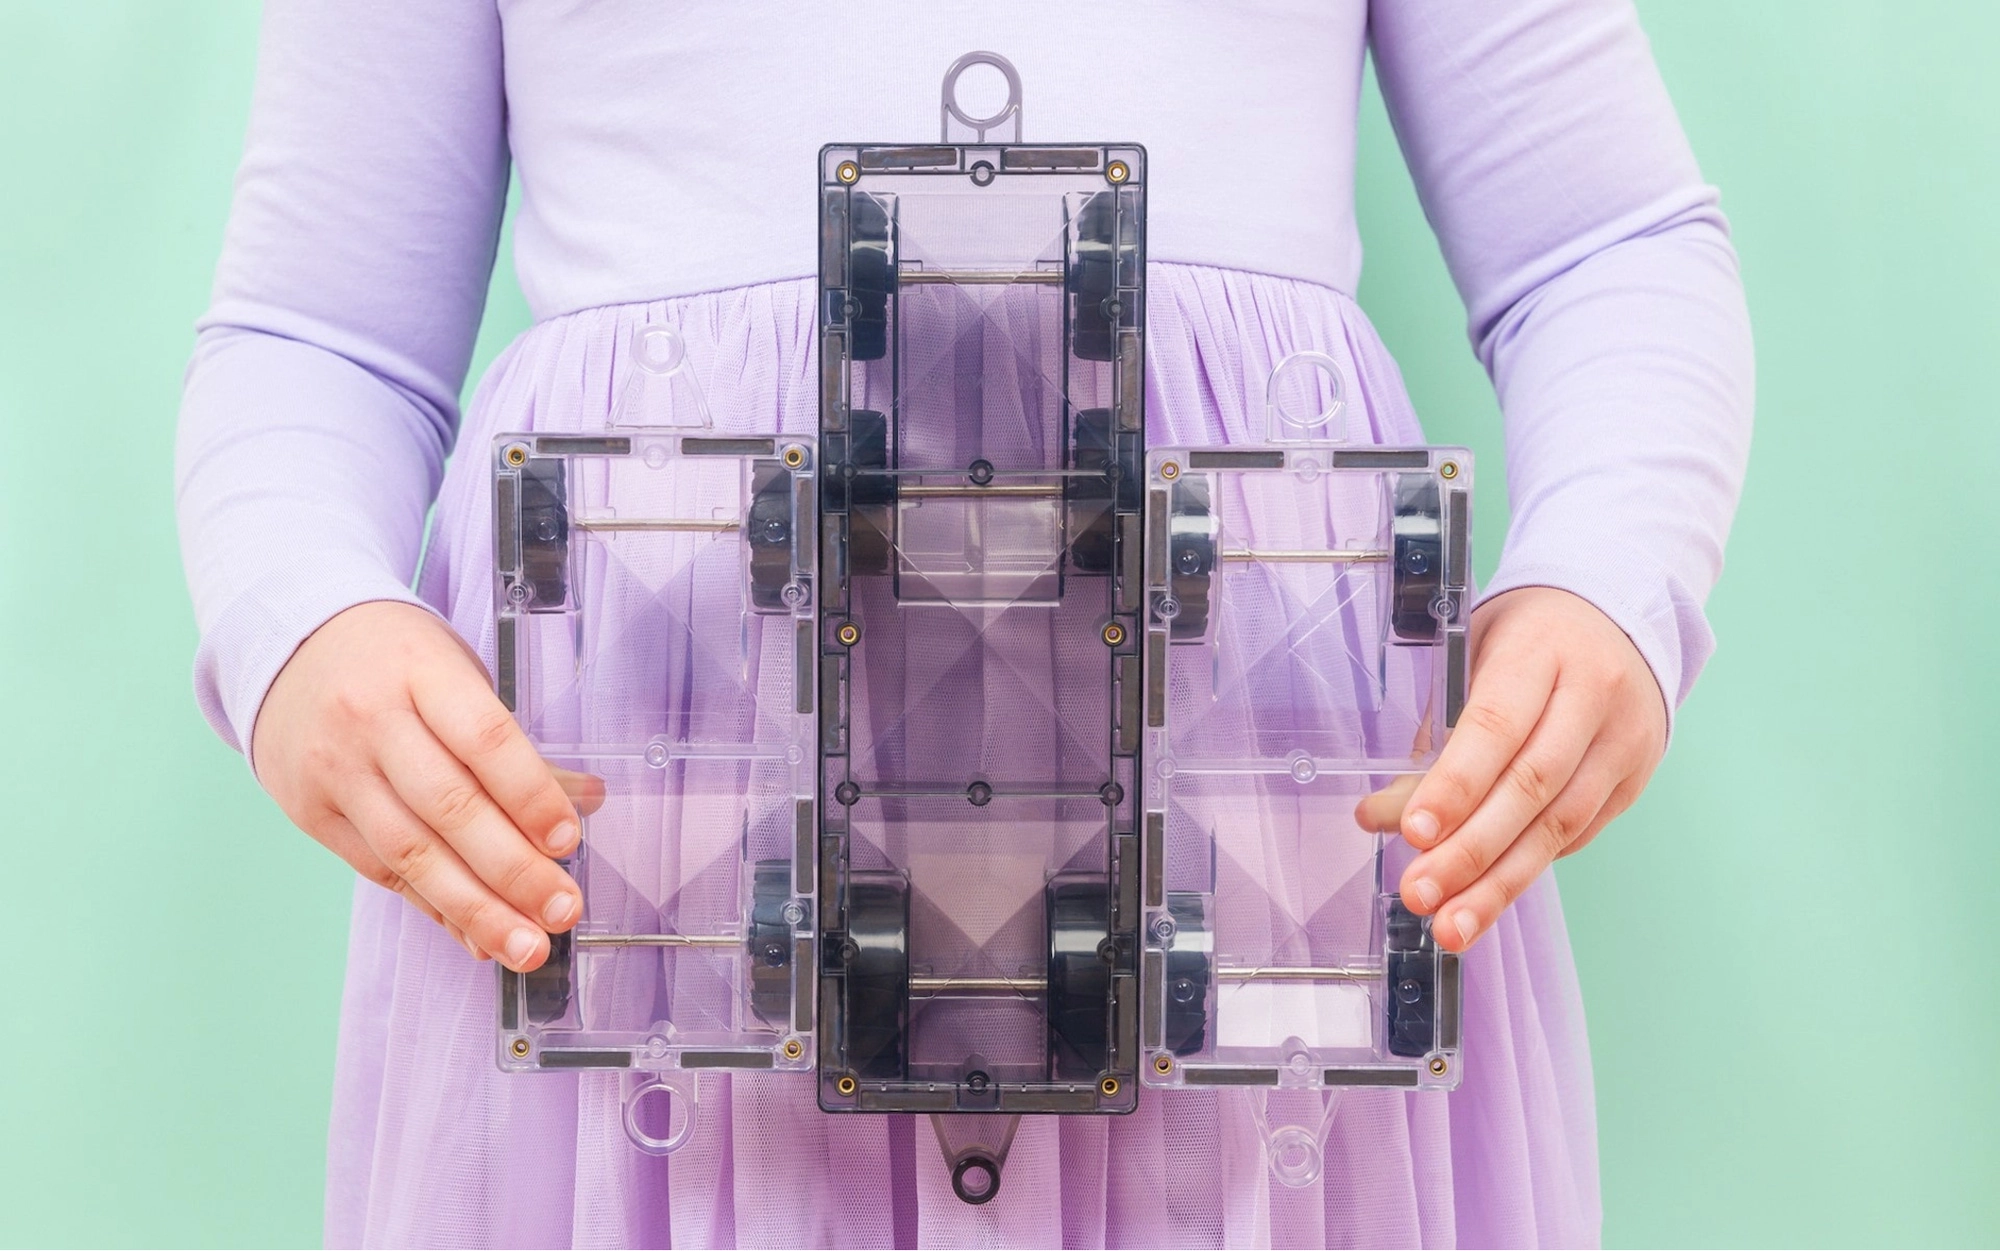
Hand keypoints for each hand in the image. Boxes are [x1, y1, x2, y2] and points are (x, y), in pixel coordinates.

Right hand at [252, 601, 602, 970]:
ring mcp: (335, 771)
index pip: (484, 740)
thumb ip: (513, 743)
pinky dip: (434, 907)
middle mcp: (370, 722)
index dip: (530, 796)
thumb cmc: (393, 661)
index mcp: (420, 673)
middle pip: (450, 808)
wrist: (286, 649)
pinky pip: (380, 871)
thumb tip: (588, 801)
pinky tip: (475, 933)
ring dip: (476, 910)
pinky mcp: (312, 814)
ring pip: (412, 854)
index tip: (568, 841)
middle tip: (562, 910)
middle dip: (513, 871)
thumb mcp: (455, 673)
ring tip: (525, 946)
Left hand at [1355, 586, 1666, 951]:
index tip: (1414, 832)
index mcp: (1542, 652)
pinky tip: (1488, 895)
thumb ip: (1431, 734)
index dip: (1456, 784)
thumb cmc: (1529, 639)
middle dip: (1471, 851)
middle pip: (1531, 786)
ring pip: (1560, 824)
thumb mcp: (1471, 656)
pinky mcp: (1634, 780)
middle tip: (1420, 895)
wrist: (1622, 619)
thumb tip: (1378, 816)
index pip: (1496, 726)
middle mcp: (1593, 696)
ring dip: (1500, 883)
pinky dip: (1528, 866)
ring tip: (1452, 924)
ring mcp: (1624, 742)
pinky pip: (1577, 835)